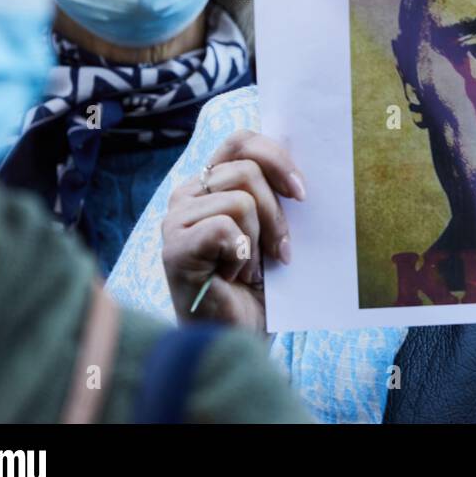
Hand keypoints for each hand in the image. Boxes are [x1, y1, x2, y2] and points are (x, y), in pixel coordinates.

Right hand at [162, 129, 306, 329]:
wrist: (239, 336)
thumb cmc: (259, 284)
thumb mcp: (274, 229)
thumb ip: (277, 193)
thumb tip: (302, 168)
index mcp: (210, 182)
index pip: (242, 141)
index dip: (277, 158)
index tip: (302, 193)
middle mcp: (187, 194)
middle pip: (248, 171)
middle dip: (277, 214)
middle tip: (279, 251)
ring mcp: (175, 220)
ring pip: (241, 200)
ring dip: (258, 239)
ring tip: (249, 267)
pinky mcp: (173, 248)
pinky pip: (224, 228)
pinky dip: (240, 255)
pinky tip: (232, 275)